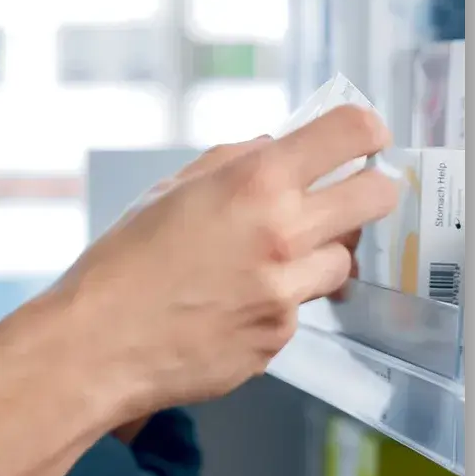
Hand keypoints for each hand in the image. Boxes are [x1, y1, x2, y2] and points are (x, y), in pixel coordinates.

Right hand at [47, 106, 396, 428]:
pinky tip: (229, 305)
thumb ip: (232, 164)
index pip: (350, 133)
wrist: (97, 345)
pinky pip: (298, 309)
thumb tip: (275, 148)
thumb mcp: (169, 191)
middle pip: (377, 198)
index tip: (363, 138)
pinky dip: (275, 303)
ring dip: (316, 256)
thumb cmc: (120, 265)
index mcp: (255, 183)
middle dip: (367, 191)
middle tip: (342, 197)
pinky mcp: (280, 339)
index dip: (365, 130)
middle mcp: (284, 235)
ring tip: (262, 263)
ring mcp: (287, 293)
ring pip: (341, 261)